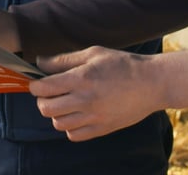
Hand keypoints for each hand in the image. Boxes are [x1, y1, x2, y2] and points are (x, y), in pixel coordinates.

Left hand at [29, 46, 162, 141]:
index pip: (44, 88)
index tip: (37, 83)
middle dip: (42, 100)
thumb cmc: (123, 64)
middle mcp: (85, 100)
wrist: (152, 83)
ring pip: (58, 124)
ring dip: (56, 114)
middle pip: (46, 108)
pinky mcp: (103, 129)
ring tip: (65, 103)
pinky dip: (70, 127)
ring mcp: (94, 117)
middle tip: (50, 93)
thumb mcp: (93, 53)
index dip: (35, 85)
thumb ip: (64, 59)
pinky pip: (74, 135)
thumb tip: (40, 62)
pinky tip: (77, 115)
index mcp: (82, 78)